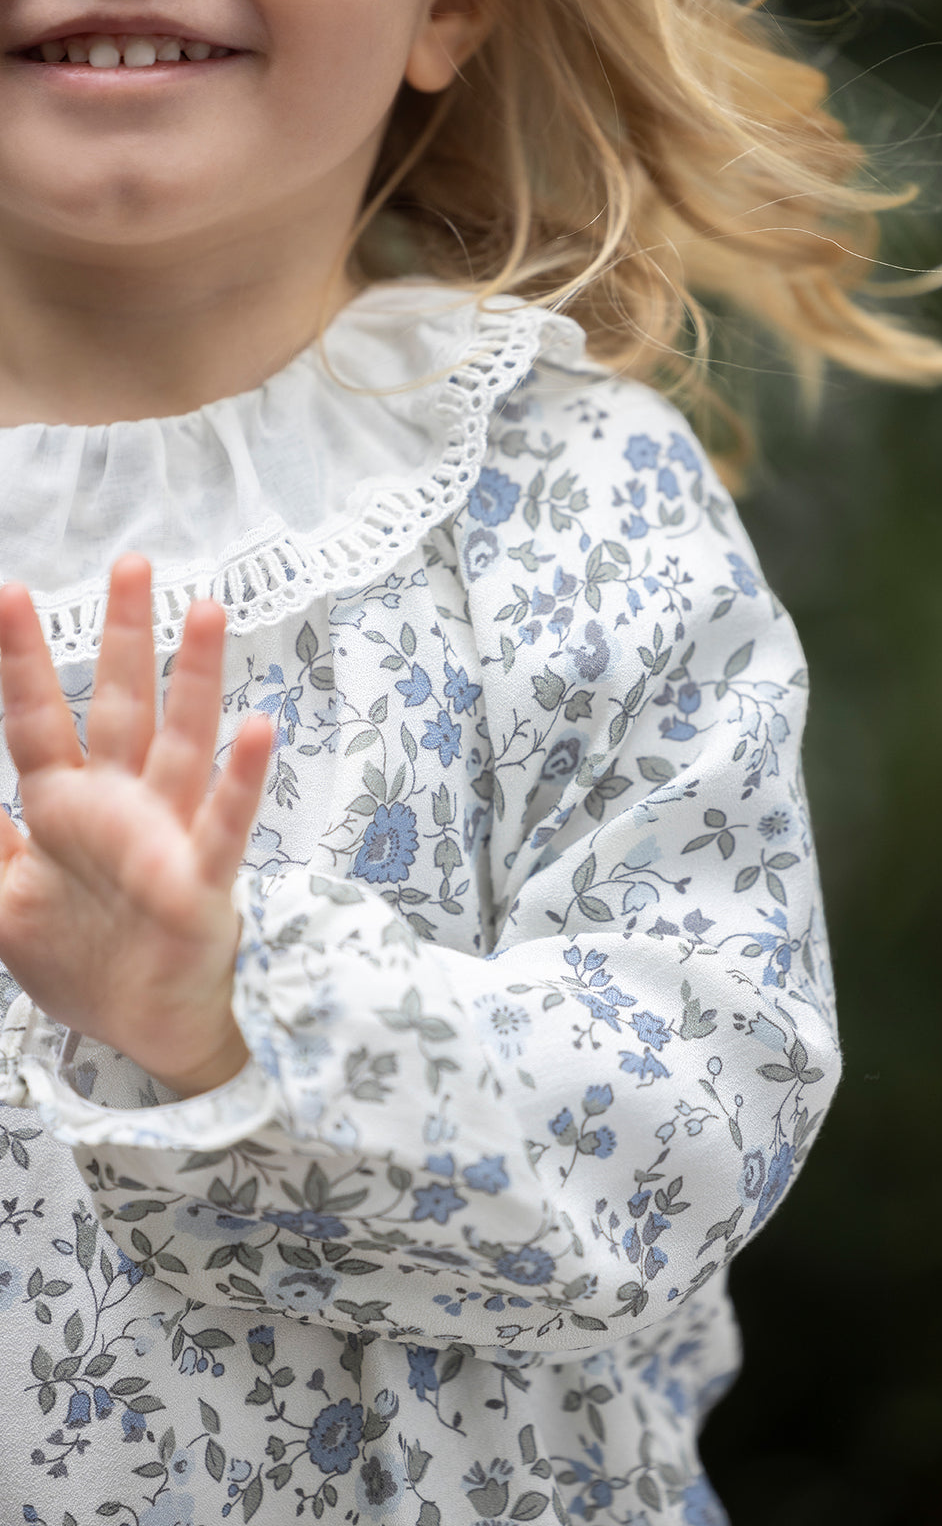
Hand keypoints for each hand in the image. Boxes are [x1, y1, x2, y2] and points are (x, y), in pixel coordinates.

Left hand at [0, 555, 273, 1097]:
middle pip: (121, 705)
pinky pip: (225, 822)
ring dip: (196, 678)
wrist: (141, 1029)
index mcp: (63, 806)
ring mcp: (166, 835)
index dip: (22, 660)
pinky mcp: (201, 878)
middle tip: (132, 565)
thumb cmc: (81, 960)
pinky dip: (242, 778)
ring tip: (206, 612)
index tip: (9, 594)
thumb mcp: (2, 905)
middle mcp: (120, 805)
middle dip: (124, 636)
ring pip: (182, 742)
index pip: (37, 717)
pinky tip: (263, 729)